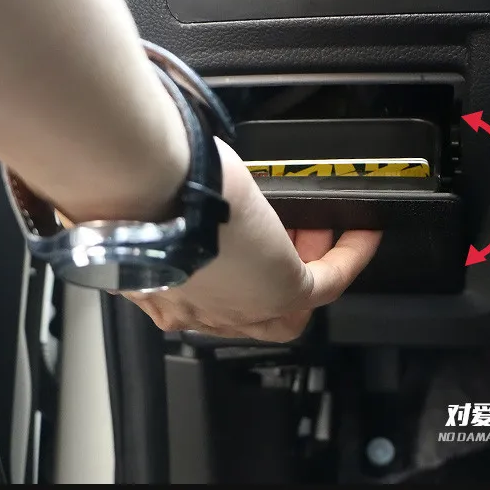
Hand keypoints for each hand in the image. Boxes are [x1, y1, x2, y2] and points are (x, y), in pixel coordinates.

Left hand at [122, 139, 381, 342]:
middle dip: (274, 268)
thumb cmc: (129, 193)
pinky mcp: (279, 292)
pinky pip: (327, 282)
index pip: (207, 290)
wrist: (139, 194)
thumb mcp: (144, 202)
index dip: (235, 261)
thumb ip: (154, 205)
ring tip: (323, 228)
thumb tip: (167, 181)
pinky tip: (360, 234)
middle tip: (292, 229)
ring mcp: (240, 307)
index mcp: (161, 288)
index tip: (250, 231)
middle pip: (253, 308)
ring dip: (309, 264)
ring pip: (288, 305)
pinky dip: (348, 258)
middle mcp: (200, 308)